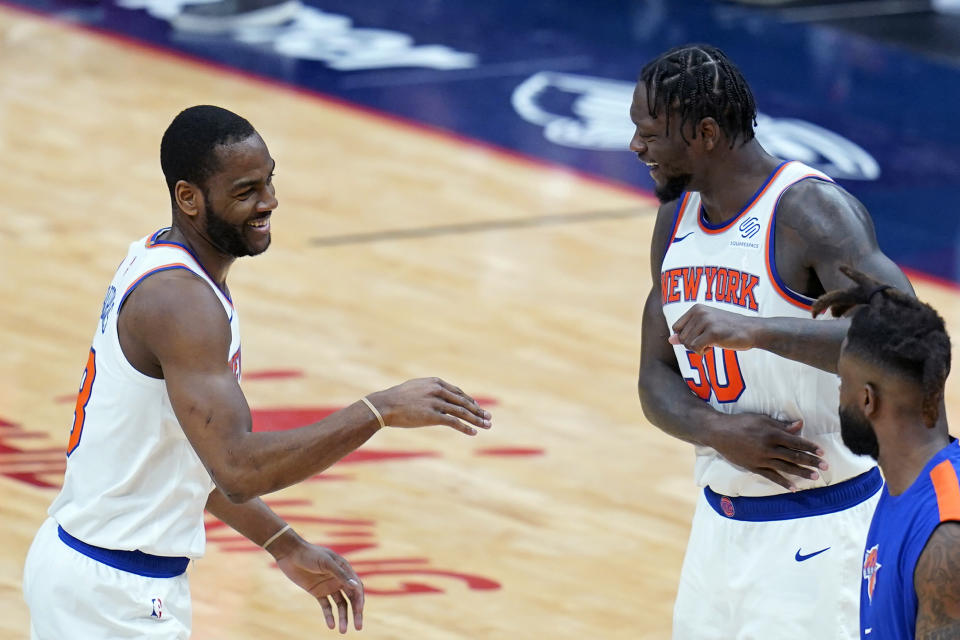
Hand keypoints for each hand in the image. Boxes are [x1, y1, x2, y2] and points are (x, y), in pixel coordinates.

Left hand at [274, 541, 363, 632]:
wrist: (290, 554)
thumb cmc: (310, 554)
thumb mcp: (326, 563)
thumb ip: (341, 575)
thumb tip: (356, 586)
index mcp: (345, 569)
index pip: (357, 588)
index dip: (359, 600)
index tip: (359, 612)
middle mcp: (339, 579)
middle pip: (351, 598)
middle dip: (355, 613)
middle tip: (358, 627)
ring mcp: (329, 586)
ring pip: (340, 605)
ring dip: (343, 617)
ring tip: (342, 631)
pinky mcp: (318, 592)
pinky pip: (326, 606)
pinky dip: (329, 616)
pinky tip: (331, 625)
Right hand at [366, 377, 491, 435]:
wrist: (384, 405)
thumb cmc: (397, 398)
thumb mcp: (416, 388)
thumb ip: (429, 390)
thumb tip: (437, 395)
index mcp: (436, 382)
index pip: (458, 392)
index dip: (470, 402)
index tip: (478, 409)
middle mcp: (438, 390)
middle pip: (464, 401)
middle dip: (478, 410)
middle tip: (489, 417)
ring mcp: (436, 402)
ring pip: (462, 412)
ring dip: (476, 419)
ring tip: (486, 426)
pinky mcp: (432, 415)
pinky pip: (454, 422)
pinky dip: (465, 427)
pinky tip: (473, 432)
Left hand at [668, 304, 760, 354]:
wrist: (752, 330)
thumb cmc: (729, 329)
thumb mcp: (706, 327)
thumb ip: (688, 332)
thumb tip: (670, 340)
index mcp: (696, 308)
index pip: (676, 328)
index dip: (686, 337)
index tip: (701, 335)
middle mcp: (699, 312)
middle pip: (681, 338)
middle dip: (693, 344)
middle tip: (709, 339)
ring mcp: (706, 321)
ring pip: (687, 344)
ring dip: (699, 348)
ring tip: (713, 341)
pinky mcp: (713, 332)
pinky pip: (696, 348)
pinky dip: (703, 352)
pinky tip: (714, 346)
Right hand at [707, 414, 827, 490]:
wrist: (719, 432)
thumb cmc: (741, 422)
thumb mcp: (762, 419)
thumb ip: (781, 424)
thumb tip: (800, 425)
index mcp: (772, 433)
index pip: (796, 442)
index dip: (810, 447)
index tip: (822, 452)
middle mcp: (769, 448)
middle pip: (794, 456)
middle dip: (811, 462)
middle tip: (825, 467)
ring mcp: (761, 459)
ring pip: (785, 467)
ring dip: (801, 473)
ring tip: (815, 477)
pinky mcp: (754, 467)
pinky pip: (771, 476)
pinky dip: (783, 482)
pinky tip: (794, 488)